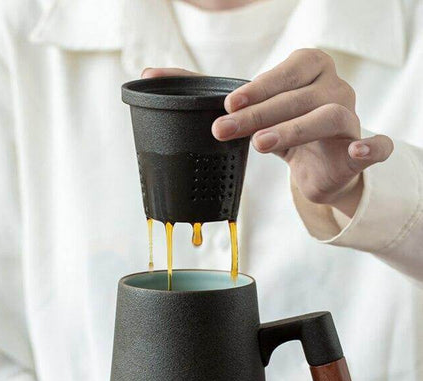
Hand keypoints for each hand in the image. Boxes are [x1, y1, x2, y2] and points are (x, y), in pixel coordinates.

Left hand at [143, 54, 393, 217]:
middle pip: (299, 96)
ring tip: (259, 146)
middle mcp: (334, 87)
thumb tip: (148, 76)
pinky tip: (354, 152)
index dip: (260, 86)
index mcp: (309, 70)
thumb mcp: (250, 109)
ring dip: (293, 130)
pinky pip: (376, 146)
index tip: (228, 105)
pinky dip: (369, 147)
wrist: (319, 165)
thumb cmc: (283, 128)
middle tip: (223, 129)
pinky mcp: (361, 150)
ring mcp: (352, 117)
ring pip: (330, 117)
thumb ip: (204, 92)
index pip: (288, 70)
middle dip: (260, 113)